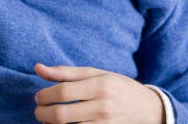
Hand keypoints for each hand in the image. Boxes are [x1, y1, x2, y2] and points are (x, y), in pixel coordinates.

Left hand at [34, 63, 163, 123]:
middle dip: (42, 114)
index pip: (63, 92)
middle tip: (38, 110)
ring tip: (47, 119)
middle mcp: (103, 106)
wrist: (150, 109)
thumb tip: (37, 68)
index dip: (44, 95)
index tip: (38, 97)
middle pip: (61, 115)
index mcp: (100, 85)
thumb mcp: (96, 74)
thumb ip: (65, 72)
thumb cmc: (118, 87)